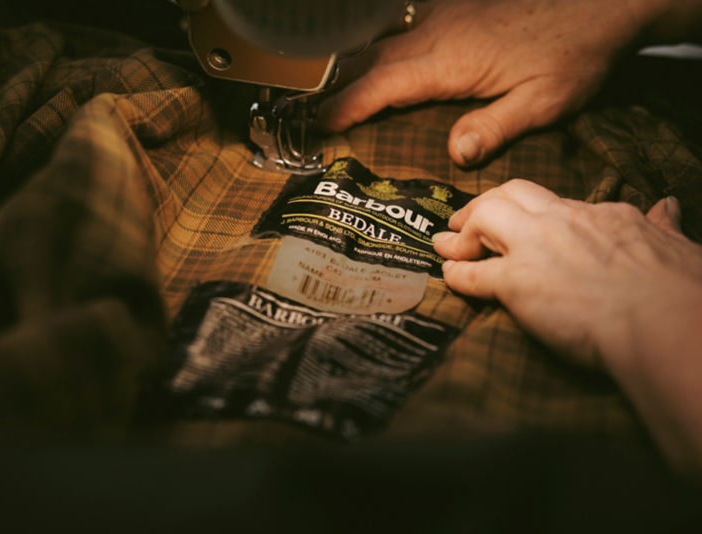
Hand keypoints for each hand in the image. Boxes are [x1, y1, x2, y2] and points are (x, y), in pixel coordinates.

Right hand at [319, 0, 661, 165]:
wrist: (602, 2)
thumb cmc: (575, 54)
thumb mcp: (544, 101)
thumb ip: (496, 127)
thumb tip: (454, 155)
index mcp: (452, 61)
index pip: (383, 84)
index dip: (347, 104)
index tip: (321, 123)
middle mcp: (439, 33)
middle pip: (371, 59)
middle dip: (340, 85)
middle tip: (317, 112)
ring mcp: (445, 15)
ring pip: (384, 39)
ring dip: (357, 64)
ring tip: (337, 89)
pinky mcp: (456, 7)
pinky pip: (404, 27)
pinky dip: (382, 45)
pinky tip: (379, 57)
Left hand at [432, 179, 701, 364]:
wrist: (665, 323)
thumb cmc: (679, 292)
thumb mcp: (678, 246)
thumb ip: (664, 226)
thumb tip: (669, 207)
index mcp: (602, 216)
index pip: (556, 203)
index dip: (532, 213)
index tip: (524, 223)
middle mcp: (564, 222)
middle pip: (511, 193)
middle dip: (484, 203)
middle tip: (465, 220)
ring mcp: (536, 249)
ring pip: (484, 216)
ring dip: (463, 230)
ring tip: (449, 245)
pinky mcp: (516, 283)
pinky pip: (472, 273)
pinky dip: (455, 273)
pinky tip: (448, 276)